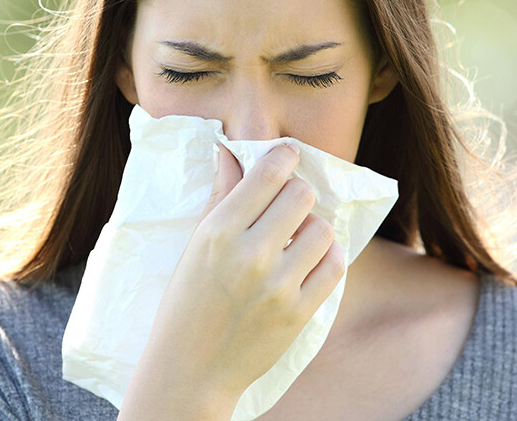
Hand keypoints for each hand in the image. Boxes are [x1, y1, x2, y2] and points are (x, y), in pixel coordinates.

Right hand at [118, 143, 344, 419]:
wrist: (191, 367)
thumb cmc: (185, 302)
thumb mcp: (195, 245)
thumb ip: (220, 196)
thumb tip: (229, 151)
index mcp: (218, 232)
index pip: (268, 173)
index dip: (283, 156)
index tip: (286, 156)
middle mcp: (250, 254)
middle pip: (301, 195)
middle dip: (295, 194)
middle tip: (284, 207)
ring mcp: (278, 286)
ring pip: (322, 228)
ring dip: (311, 227)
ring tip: (294, 240)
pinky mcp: (299, 312)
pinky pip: (334, 265)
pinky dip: (326, 255)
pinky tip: (308, 259)